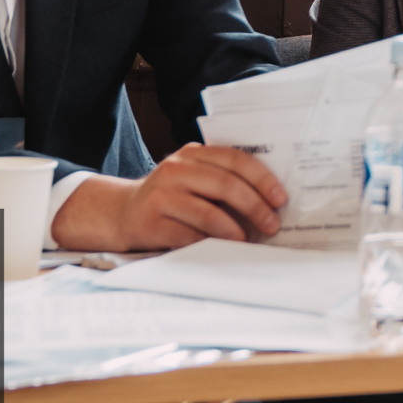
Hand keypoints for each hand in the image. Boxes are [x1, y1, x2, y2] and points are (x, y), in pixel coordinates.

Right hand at [48, 144, 288, 250]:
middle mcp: (175, 169)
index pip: (235, 160)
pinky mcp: (151, 223)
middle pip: (225, 185)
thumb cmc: (170, 197)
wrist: (121, 213)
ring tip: (248, 240)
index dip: (262, 179)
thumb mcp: (193, 178)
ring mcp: (161, 196)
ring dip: (235, 230)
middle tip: (271, 224)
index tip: (280, 198)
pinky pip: (189, 236)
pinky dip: (211, 244)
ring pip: (209, 213)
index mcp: (192, 154)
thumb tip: (270, 201)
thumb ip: (222, 179)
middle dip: (254, 207)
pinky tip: (223, 248)